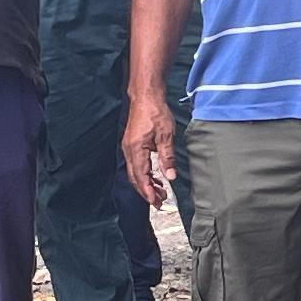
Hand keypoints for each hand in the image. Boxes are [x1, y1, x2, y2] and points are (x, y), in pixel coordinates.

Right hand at [122, 91, 180, 206]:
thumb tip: (171, 177)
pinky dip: (145, 174)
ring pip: (135, 172)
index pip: (141, 177)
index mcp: (136, 150)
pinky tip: (155, 177)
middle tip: (160, 202)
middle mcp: (129, 151)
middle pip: (135, 178)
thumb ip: (168, 158)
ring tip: (161, 191)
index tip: (156, 203)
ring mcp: (129, 148)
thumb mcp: (166, 136)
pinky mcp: (132, 144)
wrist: (146, 96)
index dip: (148, 192)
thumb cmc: (156, 112)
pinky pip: (136, 164)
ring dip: (146, 183)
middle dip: (147, 192)